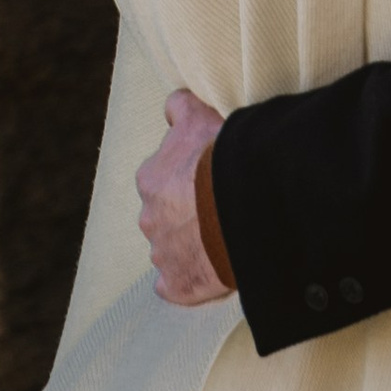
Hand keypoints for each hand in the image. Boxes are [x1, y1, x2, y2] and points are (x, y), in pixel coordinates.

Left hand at [136, 87, 229, 304]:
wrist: (242, 205)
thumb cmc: (221, 158)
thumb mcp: (200, 116)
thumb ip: (180, 108)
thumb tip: (173, 105)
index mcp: (150, 178)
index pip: (161, 175)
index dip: (186, 175)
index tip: (207, 176)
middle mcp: (148, 217)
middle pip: (164, 214)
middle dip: (185, 212)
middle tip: (217, 207)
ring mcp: (161, 254)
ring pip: (170, 248)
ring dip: (189, 245)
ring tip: (221, 238)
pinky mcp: (176, 285)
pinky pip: (174, 286)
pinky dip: (187, 280)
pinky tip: (208, 271)